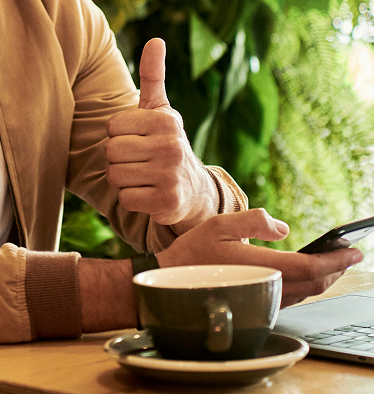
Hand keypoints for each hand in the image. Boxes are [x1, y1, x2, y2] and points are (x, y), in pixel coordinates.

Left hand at [105, 37, 217, 224]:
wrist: (193, 189)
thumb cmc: (166, 142)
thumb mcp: (160, 108)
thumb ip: (152, 75)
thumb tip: (155, 39)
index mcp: (165, 120)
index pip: (112, 127)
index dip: (119, 134)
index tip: (139, 138)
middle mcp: (171, 147)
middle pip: (111, 151)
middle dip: (119, 158)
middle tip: (140, 159)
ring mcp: (170, 176)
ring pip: (115, 176)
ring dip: (124, 179)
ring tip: (144, 175)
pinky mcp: (167, 203)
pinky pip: (125, 199)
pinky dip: (132, 199)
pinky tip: (149, 193)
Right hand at [157, 209, 363, 306]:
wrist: (171, 282)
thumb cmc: (193, 252)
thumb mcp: (221, 223)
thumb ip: (255, 221)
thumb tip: (284, 228)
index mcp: (261, 268)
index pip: (311, 268)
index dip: (336, 260)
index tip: (353, 250)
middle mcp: (266, 288)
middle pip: (315, 283)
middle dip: (336, 268)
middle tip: (350, 252)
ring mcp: (263, 299)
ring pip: (307, 293)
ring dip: (325, 277)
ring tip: (335, 260)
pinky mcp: (258, 303)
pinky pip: (294, 297)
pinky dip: (309, 284)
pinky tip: (310, 273)